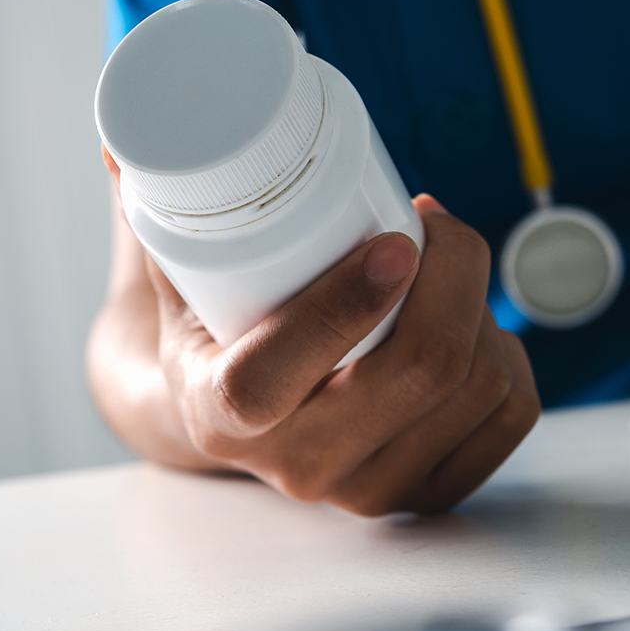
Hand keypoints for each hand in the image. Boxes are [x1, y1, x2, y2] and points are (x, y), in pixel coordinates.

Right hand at [88, 162, 539, 515]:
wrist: (240, 418)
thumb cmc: (216, 330)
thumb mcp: (176, 272)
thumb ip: (157, 202)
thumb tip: (119, 138)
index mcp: (221, 410)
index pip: (272, 377)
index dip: (341, 305)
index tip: (392, 238)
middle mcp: (300, 466)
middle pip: (417, 374)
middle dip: (454, 276)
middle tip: (435, 224)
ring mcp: (371, 490)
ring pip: (475, 388)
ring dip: (482, 308)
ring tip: (447, 268)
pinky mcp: (430, 491)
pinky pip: (510, 415)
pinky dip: (510, 357)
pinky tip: (478, 328)